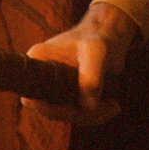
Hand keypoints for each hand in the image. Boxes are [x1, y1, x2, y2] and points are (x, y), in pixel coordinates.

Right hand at [23, 2, 138, 123]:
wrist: (110, 34)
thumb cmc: (100, 37)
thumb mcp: (97, 52)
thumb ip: (91, 77)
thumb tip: (87, 106)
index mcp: (38, 59)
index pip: (35, 98)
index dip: (56, 110)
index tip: (83, 108)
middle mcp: (40, 74)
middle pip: (52, 110)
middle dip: (80, 114)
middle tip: (107, 107)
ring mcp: (52, 84)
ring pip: (65, 114)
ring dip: (90, 116)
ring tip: (112, 106)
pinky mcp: (64, 91)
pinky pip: (74, 112)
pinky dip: (92, 114)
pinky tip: (111, 106)